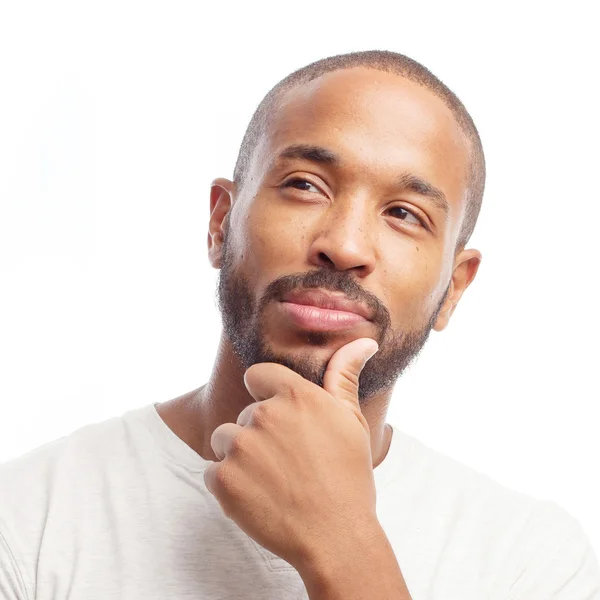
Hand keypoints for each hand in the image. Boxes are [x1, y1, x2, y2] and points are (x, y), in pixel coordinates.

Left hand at [203, 337, 379, 569]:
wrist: (336, 538)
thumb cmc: (348, 478)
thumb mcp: (351, 421)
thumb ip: (344, 376)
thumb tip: (363, 341)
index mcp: (296, 395)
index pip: (257, 375)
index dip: (266, 395)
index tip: (280, 419)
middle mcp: (264, 414)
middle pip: (243, 415)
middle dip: (258, 434)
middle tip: (287, 462)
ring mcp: (240, 447)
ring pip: (225, 440)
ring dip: (239, 457)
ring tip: (270, 480)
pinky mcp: (222, 479)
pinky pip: (212, 471)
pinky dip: (227, 484)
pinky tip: (256, 497)